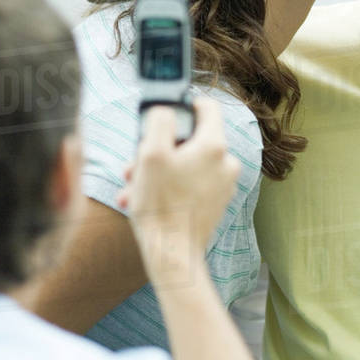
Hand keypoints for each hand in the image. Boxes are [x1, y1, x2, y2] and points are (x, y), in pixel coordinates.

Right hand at [119, 97, 239, 265]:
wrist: (172, 254)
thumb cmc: (160, 204)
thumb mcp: (150, 154)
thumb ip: (160, 121)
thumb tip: (167, 109)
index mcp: (215, 146)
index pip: (207, 107)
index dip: (184, 105)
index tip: (165, 114)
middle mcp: (226, 163)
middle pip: (191, 140)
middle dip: (159, 150)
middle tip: (135, 165)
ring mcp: (223, 184)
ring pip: (186, 165)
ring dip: (158, 172)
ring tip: (133, 189)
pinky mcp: (216, 202)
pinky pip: (190, 184)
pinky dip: (169, 188)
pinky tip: (145, 201)